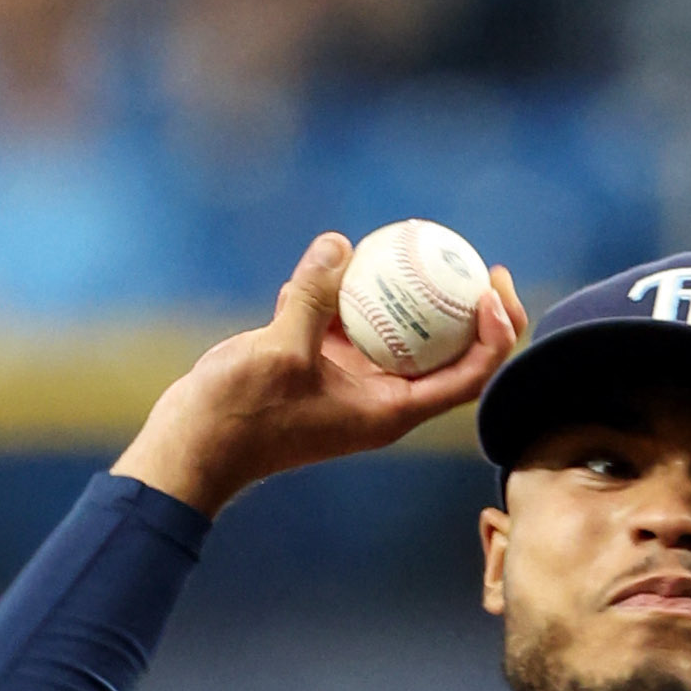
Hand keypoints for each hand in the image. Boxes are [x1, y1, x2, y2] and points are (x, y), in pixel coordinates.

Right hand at [115, 232, 527, 522]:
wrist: (194, 446)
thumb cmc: (241, 416)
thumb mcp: (281, 350)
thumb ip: (314, 296)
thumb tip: (340, 244)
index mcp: (391, 411)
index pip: (469, 377)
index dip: (496, 334)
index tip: (492, 288)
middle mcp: (382, 400)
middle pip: (448, 354)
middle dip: (469, 308)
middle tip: (475, 259)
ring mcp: (352, 384)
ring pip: (400, 335)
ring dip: (411, 295)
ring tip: (417, 246)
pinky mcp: (321, 367)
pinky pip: (352, 323)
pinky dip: (352, 293)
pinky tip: (338, 258)